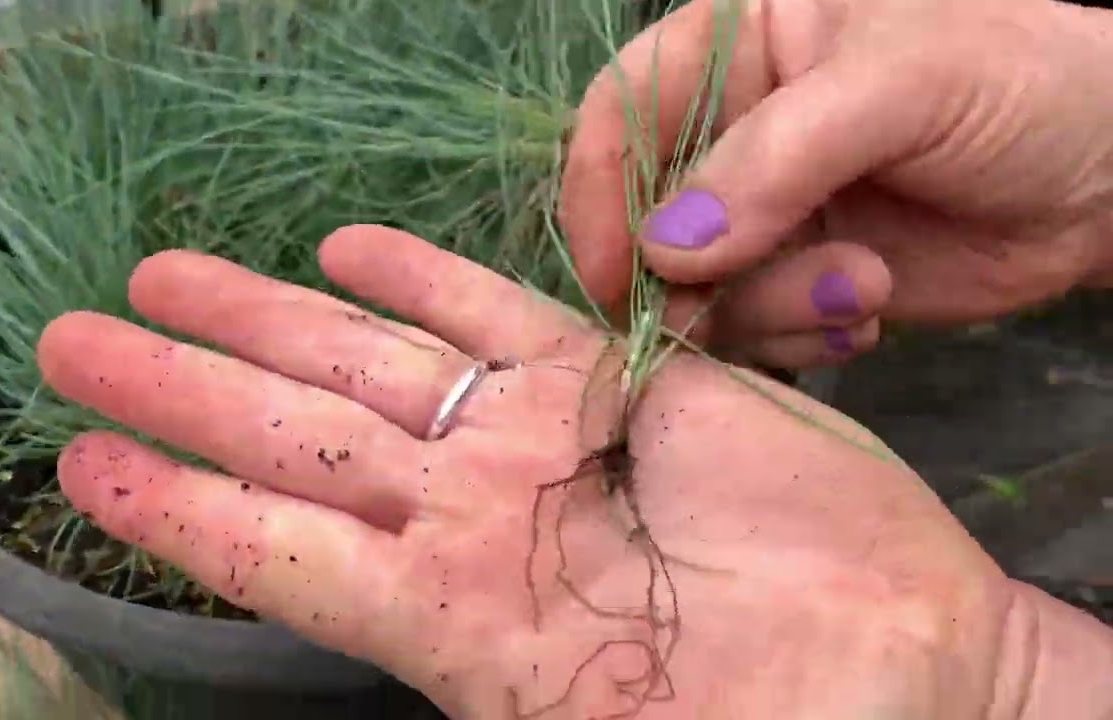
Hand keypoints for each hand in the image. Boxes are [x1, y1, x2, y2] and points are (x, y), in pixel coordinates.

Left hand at [37, 225, 1065, 718]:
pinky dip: (422, 278)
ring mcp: (534, 438)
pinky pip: (494, 312)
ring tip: (164, 278)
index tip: (88, 464)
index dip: (175, 507)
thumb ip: (480, 708)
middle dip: (180, 381)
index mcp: (446, 620)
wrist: (907, 665)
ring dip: (264, 314)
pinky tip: (345, 249)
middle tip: (74, 338)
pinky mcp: (615, 378)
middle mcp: (469, 515)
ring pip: (368, 360)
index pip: (273, 552)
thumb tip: (445, 708)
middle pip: (290, 433)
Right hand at [561, 0, 1112, 368]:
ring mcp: (763, 214)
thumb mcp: (898, 89)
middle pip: (645, 215)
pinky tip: (865, 312)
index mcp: (739, 45)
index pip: (622, 108)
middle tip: (733, 309)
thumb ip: (776, 159)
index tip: (612, 272)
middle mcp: (733, 131)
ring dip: (765, 308)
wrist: (1109, 182)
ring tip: (859, 290)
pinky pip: (751, 330)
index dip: (598, 189)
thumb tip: (665, 250)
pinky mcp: (796, 280)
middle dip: (687, 274)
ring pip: (694, 287)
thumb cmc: (1014, 89)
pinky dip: (799, 337)